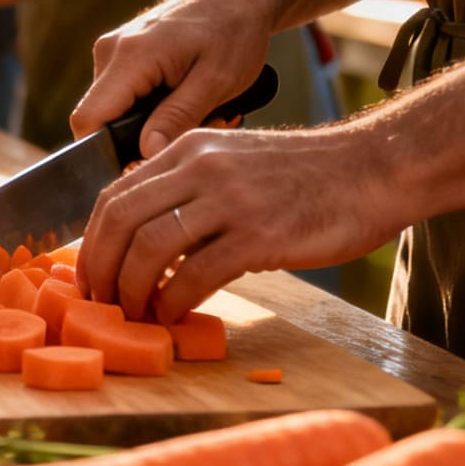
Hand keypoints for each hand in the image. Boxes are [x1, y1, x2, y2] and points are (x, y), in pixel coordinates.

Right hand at [70, 0, 279, 158]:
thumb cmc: (234, 31)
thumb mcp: (217, 81)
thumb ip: (178, 118)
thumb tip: (145, 155)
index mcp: (130, 56)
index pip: (88, 119)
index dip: (104, 152)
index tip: (141, 166)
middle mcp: (110, 51)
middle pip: (100, 118)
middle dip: (140, 139)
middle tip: (194, 134)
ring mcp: (112, 50)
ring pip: (114, 109)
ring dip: (151, 123)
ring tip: (200, 113)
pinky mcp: (121, 54)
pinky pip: (123, 94)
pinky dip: (152, 107)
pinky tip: (187, 100)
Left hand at [79, 127, 401, 323]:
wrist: (375, 169)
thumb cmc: (304, 176)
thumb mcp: (233, 162)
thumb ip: (188, 188)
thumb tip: (143, 236)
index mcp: (187, 149)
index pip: (114, 193)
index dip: (92, 239)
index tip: (89, 273)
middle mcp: (200, 168)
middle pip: (119, 220)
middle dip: (100, 268)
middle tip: (99, 302)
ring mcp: (229, 200)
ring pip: (149, 248)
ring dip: (131, 290)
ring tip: (134, 314)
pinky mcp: (259, 236)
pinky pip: (195, 275)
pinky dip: (174, 302)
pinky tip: (174, 315)